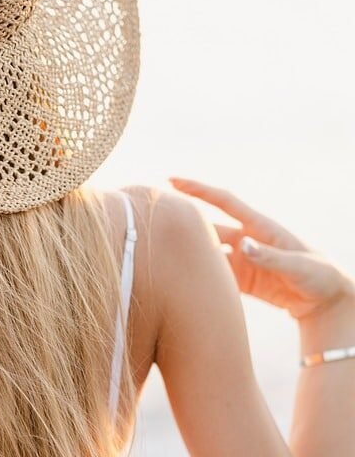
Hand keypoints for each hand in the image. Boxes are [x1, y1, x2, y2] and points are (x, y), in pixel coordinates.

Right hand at [170, 177, 354, 321]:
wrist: (327, 302)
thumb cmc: (320, 276)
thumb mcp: (300, 266)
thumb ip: (270, 257)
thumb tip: (242, 246)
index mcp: (260, 227)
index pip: (224, 201)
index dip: (198, 189)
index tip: (172, 180)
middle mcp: (246, 239)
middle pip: (208, 228)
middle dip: (185, 224)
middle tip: (156, 223)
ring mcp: (242, 259)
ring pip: (208, 253)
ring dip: (191, 254)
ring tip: (165, 257)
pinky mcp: (241, 280)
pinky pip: (215, 276)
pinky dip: (201, 277)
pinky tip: (185, 281)